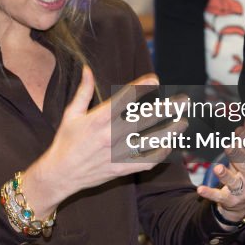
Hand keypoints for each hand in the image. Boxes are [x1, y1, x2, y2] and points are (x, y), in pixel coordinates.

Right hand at [23, 68, 185, 216]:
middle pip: (145, 119)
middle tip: (183, 101)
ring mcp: (117, 153)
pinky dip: (160, 154)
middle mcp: (110, 135)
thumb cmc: (65, 141)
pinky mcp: (121, 169)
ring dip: (170, 131)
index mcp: (98, 118)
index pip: (125, 98)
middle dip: (167, 108)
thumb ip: (83, 91)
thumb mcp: (71, 114)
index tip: (155, 80)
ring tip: (183, 122)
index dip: (142, 87)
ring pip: (150, 141)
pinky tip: (169, 145)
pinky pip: (146, 162)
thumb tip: (88, 69)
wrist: (60, 174)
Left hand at [196, 108, 244, 222]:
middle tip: (229, 146)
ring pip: (234, 181)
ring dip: (225, 174)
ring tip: (216, 168)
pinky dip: (210, 193)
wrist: (243, 203)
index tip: (240, 129)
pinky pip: (219, 196)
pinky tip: (200, 189)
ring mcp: (242, 190)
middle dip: (238, 155)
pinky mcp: (229, 200)